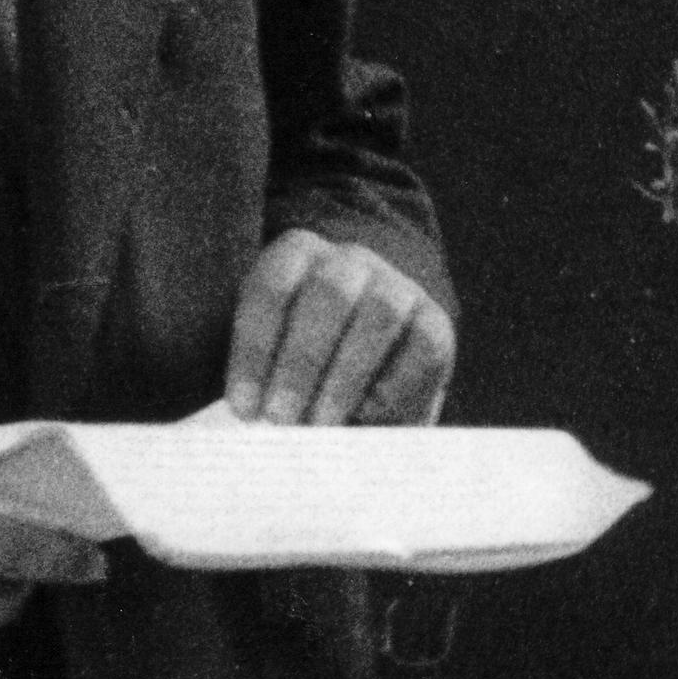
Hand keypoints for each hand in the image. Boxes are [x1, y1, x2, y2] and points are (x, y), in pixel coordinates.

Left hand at [225, 230, 454, 427]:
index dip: (255, 349)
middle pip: (328, 294)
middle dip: (301, 361)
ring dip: (346, 375)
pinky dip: (394, 388)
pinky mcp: (435, 323)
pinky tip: (366, 417)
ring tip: (322, 424)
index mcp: (296, 254)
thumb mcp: (269, 348)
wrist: (369, 343)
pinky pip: (422, 349)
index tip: (243, 408)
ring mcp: (398, 286)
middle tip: (281, 418)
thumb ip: (259, 374)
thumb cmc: (300, 353)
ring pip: (379, 315)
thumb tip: (249, 419)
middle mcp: (350, 261)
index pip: (271, 288)